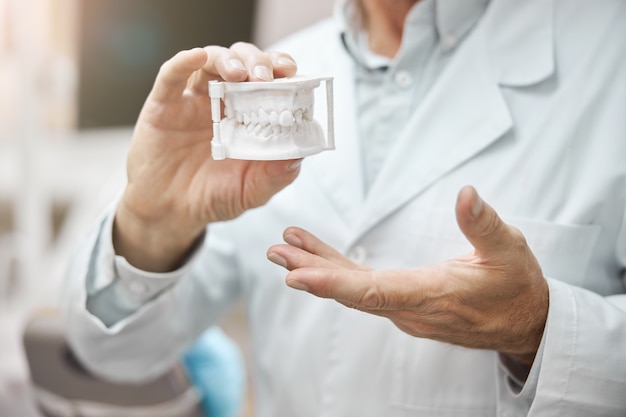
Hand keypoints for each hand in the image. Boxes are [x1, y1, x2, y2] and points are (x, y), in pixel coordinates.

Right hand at [115, 43, 300, 270]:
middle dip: (258, 62)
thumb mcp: (250, 193)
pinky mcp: (164, 105)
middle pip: (244, 62)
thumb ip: (274, 177)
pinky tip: (196, 57)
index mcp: (250, 117)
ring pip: (212, 61)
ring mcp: (194, 101)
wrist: (169, 213)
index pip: (271, 82)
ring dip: (228, 59)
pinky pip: (171, 75)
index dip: (282, 71)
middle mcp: (224, 102)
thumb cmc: (212, 198)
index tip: (292, 73)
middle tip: (264, 77)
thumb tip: (298, 158)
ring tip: (238, 73)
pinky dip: (184, 61)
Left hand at [267, 186, 548, 365]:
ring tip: (284, 249)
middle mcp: (411, 309)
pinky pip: (363, 287)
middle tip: (276, 253)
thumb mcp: (509, 250)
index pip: (375, 292)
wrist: (525, 323)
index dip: (333, 285)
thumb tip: (465, 193)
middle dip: (311, 273)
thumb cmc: (517, 286)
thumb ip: (484, 225)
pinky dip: (337, 270)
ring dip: (317, 269)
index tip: (297, 277)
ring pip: (353, 291)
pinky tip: (316, 255)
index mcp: (433, 295)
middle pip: (352, 292)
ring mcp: (404, 309)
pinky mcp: (403, 303)